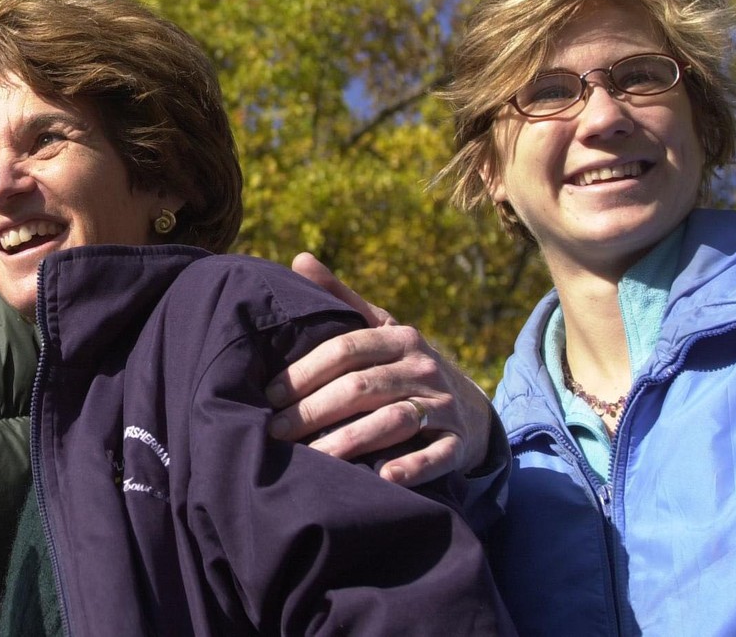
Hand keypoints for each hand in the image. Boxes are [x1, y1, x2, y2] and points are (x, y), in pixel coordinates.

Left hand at [267, 253, 492, 486]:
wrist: (467, 405)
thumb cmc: (401, 364)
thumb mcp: (378, 328)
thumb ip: (339, 298)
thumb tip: (299, 258)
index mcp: (398, 337)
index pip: (345, 348)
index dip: (304, 371)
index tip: (269, 394)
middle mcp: (423, 367)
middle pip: (362, 387)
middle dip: (314, 410)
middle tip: (276, 432)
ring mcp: (442, 406)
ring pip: (393, 421)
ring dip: (350, 441)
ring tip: (312, 459)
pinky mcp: (456, 443)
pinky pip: (436, 456)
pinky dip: (411, 467)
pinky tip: (382, 477)